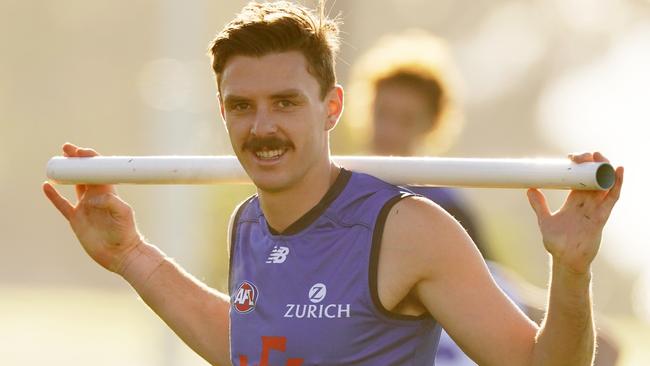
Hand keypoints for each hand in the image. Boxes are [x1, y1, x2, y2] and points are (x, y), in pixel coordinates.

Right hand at [43, 143, 142, 273]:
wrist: (120, 253)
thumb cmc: (126, 232)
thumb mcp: (124, 214)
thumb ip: (111, 202)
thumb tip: (93, 198)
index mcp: (109, 192)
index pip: (98, 171)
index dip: (90, 159)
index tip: (81, 152)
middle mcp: (96, 197)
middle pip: (85, 174)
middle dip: (76, 161)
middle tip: (67, 149)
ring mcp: (85, 208)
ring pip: (74, 185)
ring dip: (67, 174)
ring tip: (57, 162)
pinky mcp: (76, 219)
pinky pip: (62, 204)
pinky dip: (54, 196)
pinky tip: (46, 185)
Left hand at [527, 152, 623, 273]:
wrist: (564, 260)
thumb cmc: (557, 242)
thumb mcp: (545, 219)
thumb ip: (539, 205)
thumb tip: (529, 189)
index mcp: (574, 201)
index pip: (580, 179)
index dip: (579, 167)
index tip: (570, 157)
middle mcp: (587, 203)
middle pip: (594, 178)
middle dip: (592, 163)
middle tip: (583, 155)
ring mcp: (596, 209)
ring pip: (605, 184)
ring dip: (605, 169)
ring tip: (599, 156)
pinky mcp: (601, 217)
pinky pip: (612, 199)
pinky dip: (616, 184)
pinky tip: (618, 171)